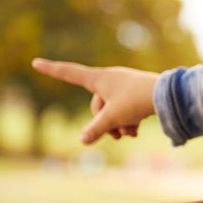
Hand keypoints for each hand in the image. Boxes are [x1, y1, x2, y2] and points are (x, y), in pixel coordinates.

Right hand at [31, 57, 160, 144]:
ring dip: (118, 125)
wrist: (167, 95)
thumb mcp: (112, 118)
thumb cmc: (136, 101)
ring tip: (130, 134)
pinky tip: (136, 132)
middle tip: (117, 136)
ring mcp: (123, 85)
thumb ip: (96, 129)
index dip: (52, 70)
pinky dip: (128, 121)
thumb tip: (83, 140)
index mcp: (98, 78)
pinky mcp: (135, 93)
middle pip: (96, 105)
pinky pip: (124, 109)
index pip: (69, 73)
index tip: (35, 62)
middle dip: (105, 123)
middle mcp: (109, 79)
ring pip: (112, 110)